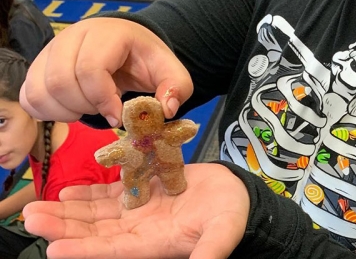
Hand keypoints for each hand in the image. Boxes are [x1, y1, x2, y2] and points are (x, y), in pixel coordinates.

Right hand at [20, 17, 192, 126]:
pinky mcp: (37, 67)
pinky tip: (73, 109)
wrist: (125, 45)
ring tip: (90, 108)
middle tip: (105, 110)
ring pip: (40, 91)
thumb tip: (167, 109)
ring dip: (66, 111)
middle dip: (85, 106)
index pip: (91, 68)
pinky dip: (49, 112)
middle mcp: (72, 37)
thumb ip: (177, 87)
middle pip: (61, 81)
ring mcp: (50, 50)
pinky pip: (29, 97)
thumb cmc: (145, 59)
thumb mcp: (170, 70)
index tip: (118, 117)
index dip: (103, 100)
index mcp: (107, 33)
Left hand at [22, 163, 249, 258]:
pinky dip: (89, 194)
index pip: (113, 250)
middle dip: (63, 226)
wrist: (235, 194)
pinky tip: (68, 193)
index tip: (55, 248)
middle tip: (31, 217)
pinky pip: (110, 194)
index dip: (85, 249)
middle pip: (95, 231)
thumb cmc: (232, 214)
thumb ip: (209, 252)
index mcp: (155, 243)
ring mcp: (139, 211)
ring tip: (38, 206)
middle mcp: (140, 231)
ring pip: (96, 213)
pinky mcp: (143, 192)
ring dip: (68, 211)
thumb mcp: (223, 232)